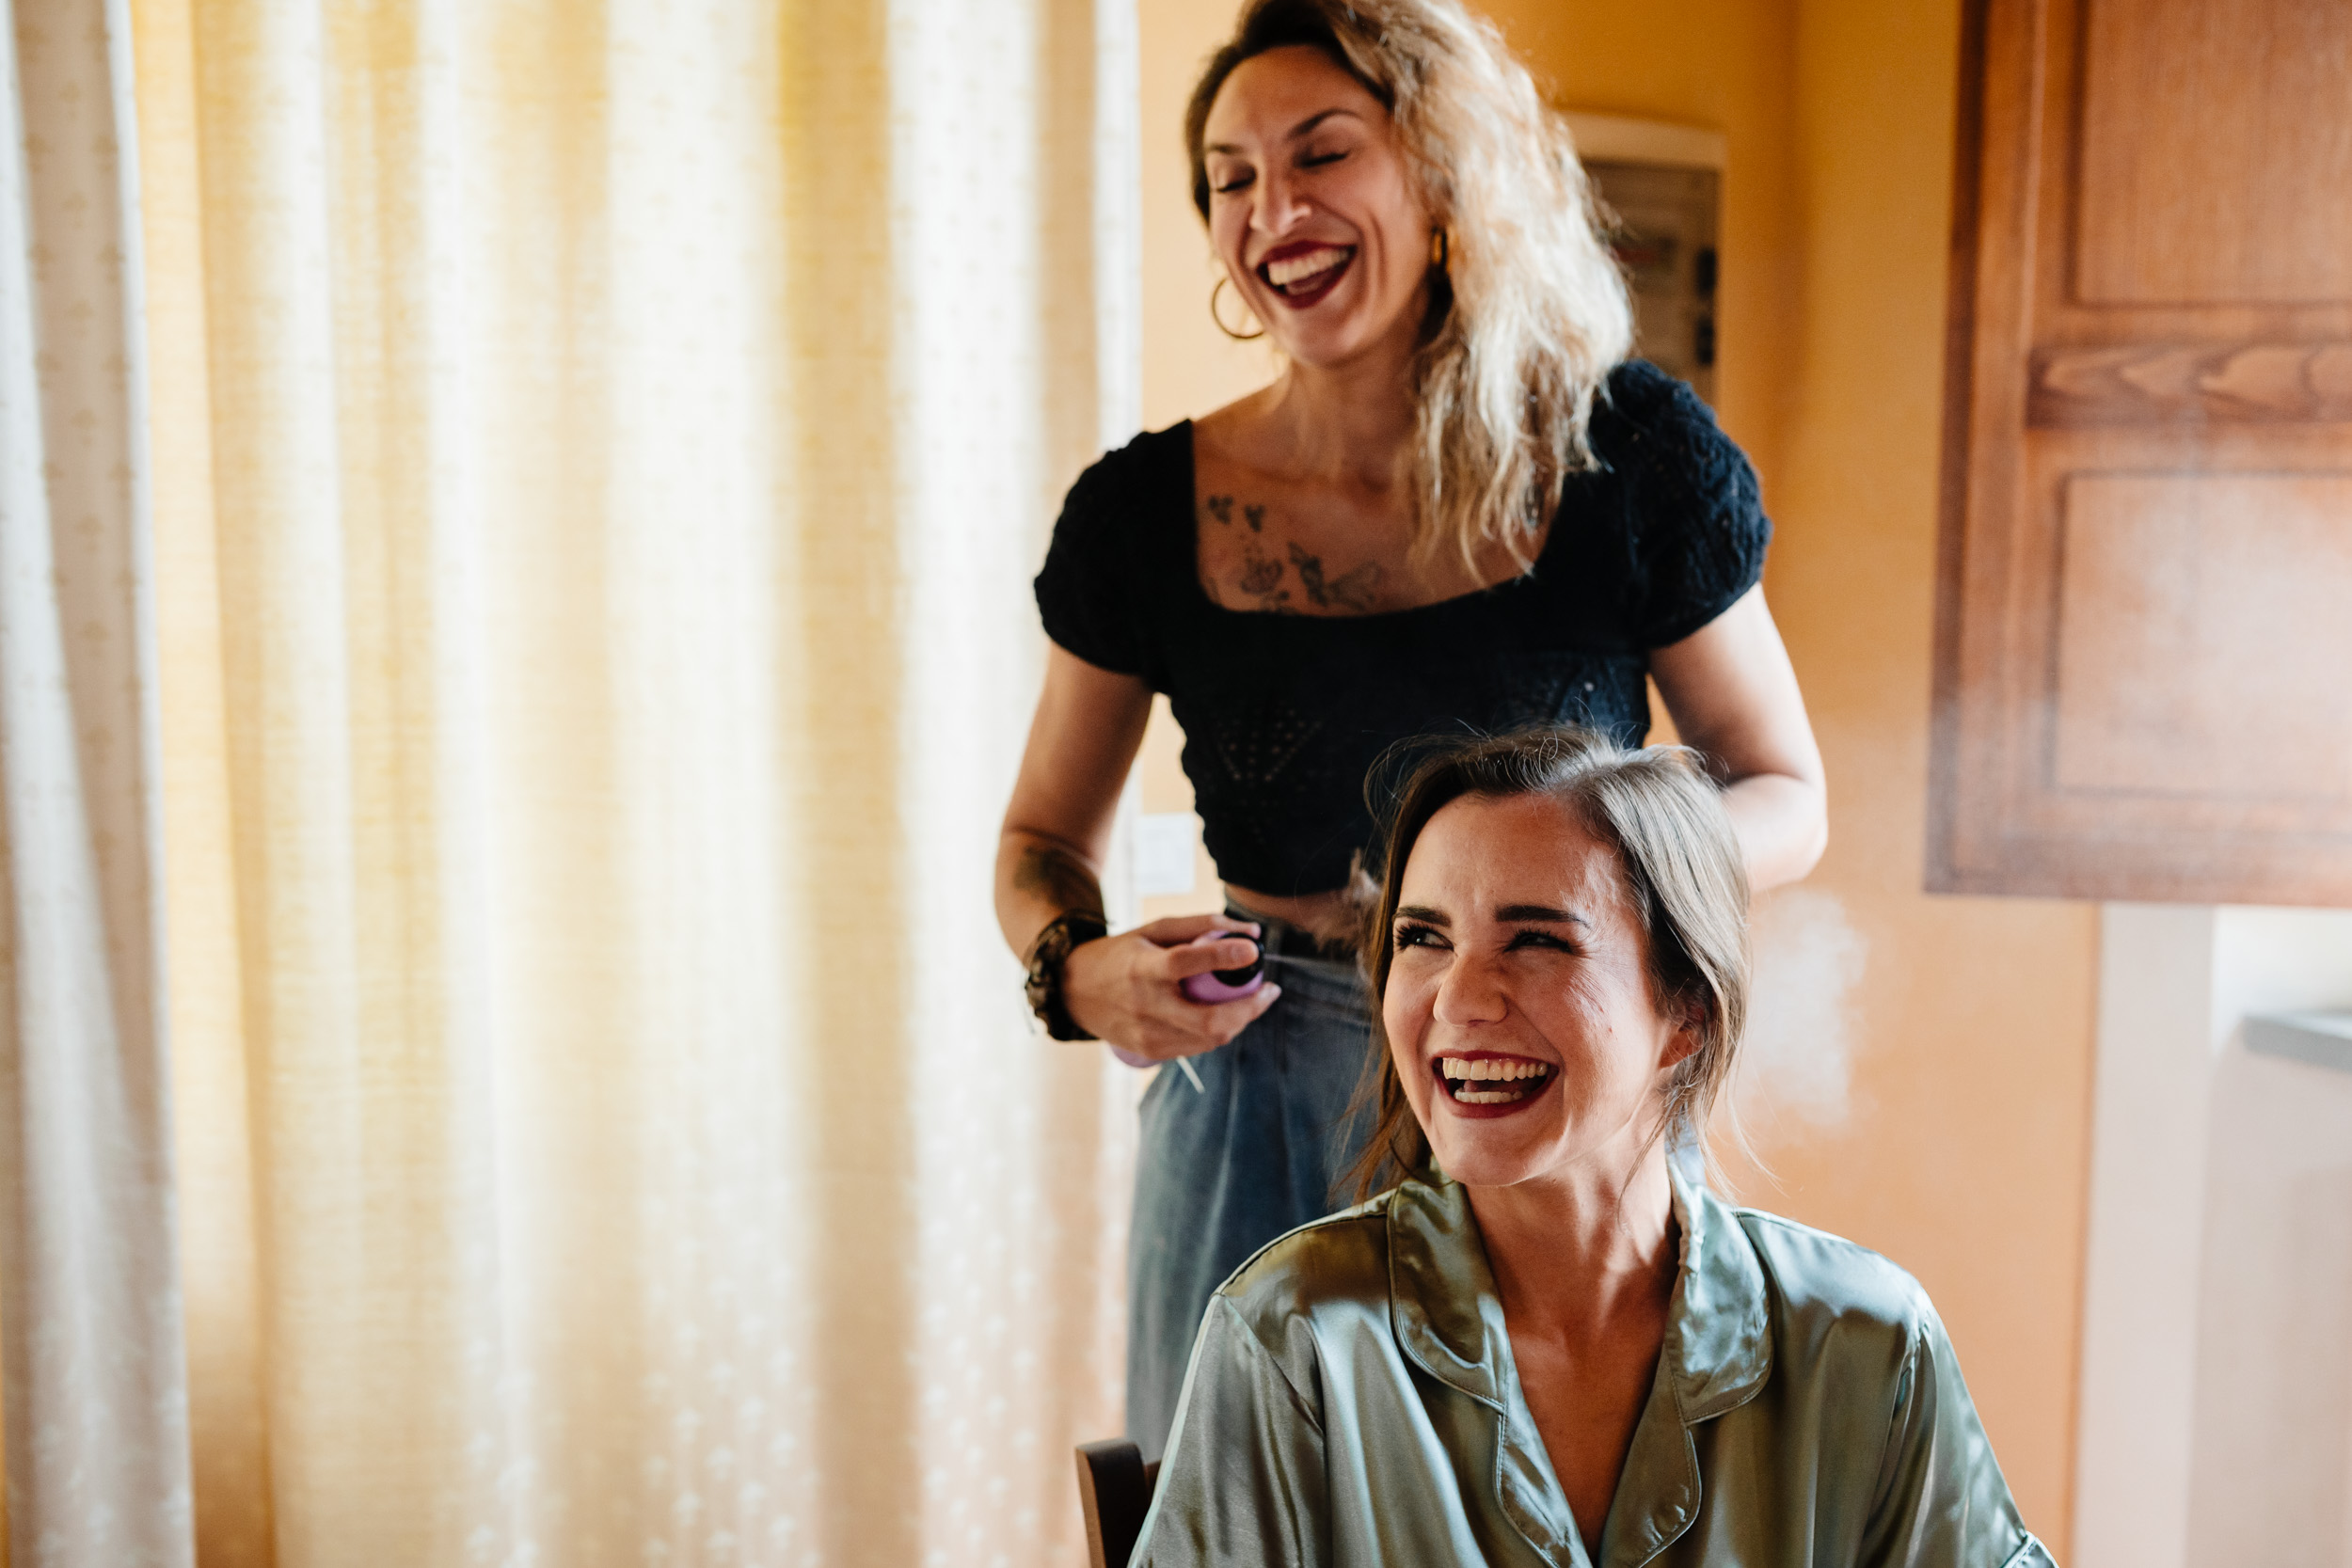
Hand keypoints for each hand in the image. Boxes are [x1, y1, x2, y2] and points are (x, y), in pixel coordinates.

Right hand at [1061, 913, 1281, 1061]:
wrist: (1074, 991)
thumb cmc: (1121, 954)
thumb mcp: (1154, 930)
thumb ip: (1202, 925)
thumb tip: (1251, 931)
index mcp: (1143, 967)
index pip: (1187, 962)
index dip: (1224, 956)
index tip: (1254, 950)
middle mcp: (1144, 1005)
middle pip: (1209, 1020)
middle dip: (1250, 1009)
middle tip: (1269, 991)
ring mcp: (1146, 1034)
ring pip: (1210, 1038)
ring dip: (1240, 1021)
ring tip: (1251, 1001)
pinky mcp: (1149, 1051)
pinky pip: (1197, 1047)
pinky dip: (1219, 1031)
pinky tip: (1225, 1016)